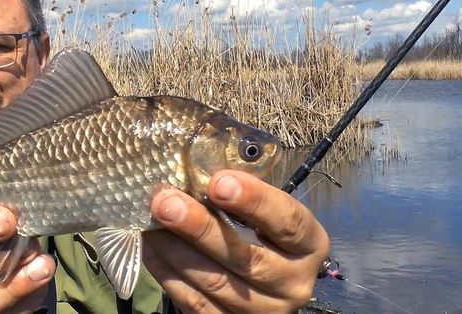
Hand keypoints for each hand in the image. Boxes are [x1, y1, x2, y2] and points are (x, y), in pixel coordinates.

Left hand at [144, 170, 328, 312]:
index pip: (288, 222)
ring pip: (216, 283)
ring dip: (176, 251)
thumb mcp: (261, 209)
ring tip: (151, 222)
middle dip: (200, 228)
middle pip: (247, 258)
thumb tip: (193, 163)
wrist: (260, 284)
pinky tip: (152, 247)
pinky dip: (169, 274)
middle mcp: (294, 282)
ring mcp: (266, 311)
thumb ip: (240, 190)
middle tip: (165, 202)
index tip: (218, 182)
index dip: (255, 201)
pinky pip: (197, 304)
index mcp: (309, 244)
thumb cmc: (257, 230)